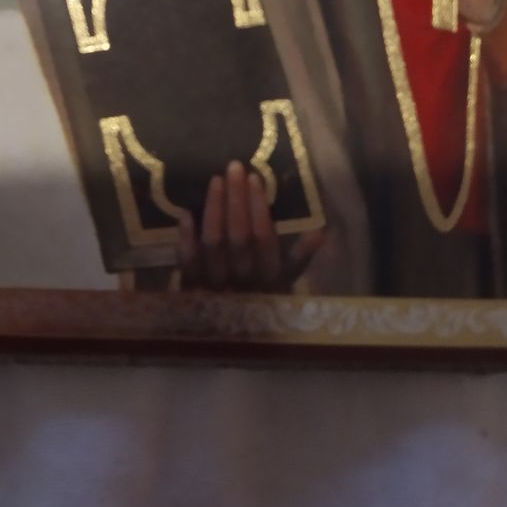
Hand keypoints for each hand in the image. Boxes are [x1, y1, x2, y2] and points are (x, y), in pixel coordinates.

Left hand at [177, 160, 324, 291]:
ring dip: (214, 210)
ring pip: (213, 245)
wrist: (227, 339)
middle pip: (238, 237)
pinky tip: (185, 213)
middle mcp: (243, 284)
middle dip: (236, 199)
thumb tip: (321, 230)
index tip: (254, 178)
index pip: (264, 238)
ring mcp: (215, 288)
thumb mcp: (286, 284)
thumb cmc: (261, 300)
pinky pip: (188, 263)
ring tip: (215, 180)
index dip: (258, 207)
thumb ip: (300, 258)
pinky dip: (186, 238)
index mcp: (270, 280)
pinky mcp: (191, 290)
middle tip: (234, 167)